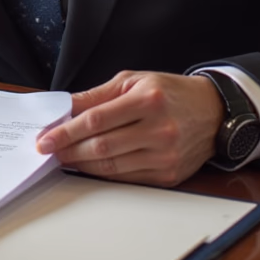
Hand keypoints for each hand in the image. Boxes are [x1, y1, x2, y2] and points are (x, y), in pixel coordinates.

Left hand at [35, 71, 224, 186]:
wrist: (213, 111)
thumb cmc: (169, 92)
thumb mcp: (133, 80)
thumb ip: (97, 95)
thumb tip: (65, 108)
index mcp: (147, 100)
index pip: (96, 120)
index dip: (66, 131)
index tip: (45, 138)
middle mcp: (159, 130)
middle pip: (102, 147)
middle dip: (69, 150)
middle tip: (49, 150)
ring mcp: (166, 156)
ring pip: (112, 167)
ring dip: (82, 164)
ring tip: (64, 157)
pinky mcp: (169, 175)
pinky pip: (128, 178)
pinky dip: (104, 174)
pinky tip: (89, 166)